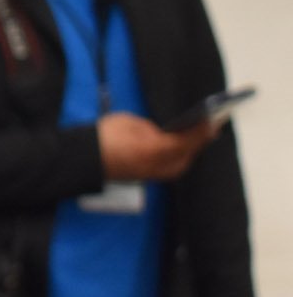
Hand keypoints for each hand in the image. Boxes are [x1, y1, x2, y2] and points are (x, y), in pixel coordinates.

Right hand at [96, 112, 216, 181]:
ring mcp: (153, 174)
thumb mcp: (130, 122)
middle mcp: (160, 166)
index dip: (202, 130)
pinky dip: (178, 157)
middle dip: (198, 141)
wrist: (83, 159)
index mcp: (156, 149)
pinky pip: (170, 166)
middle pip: (187, 154)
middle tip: (208, 127)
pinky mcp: (146, 177)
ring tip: (195, 136)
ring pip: (180, 163)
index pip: (187, 140)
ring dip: (188, 150)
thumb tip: (161, 134)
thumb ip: (151, 128)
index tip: (214, 119)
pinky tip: (177, 148)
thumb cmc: (104, 136)